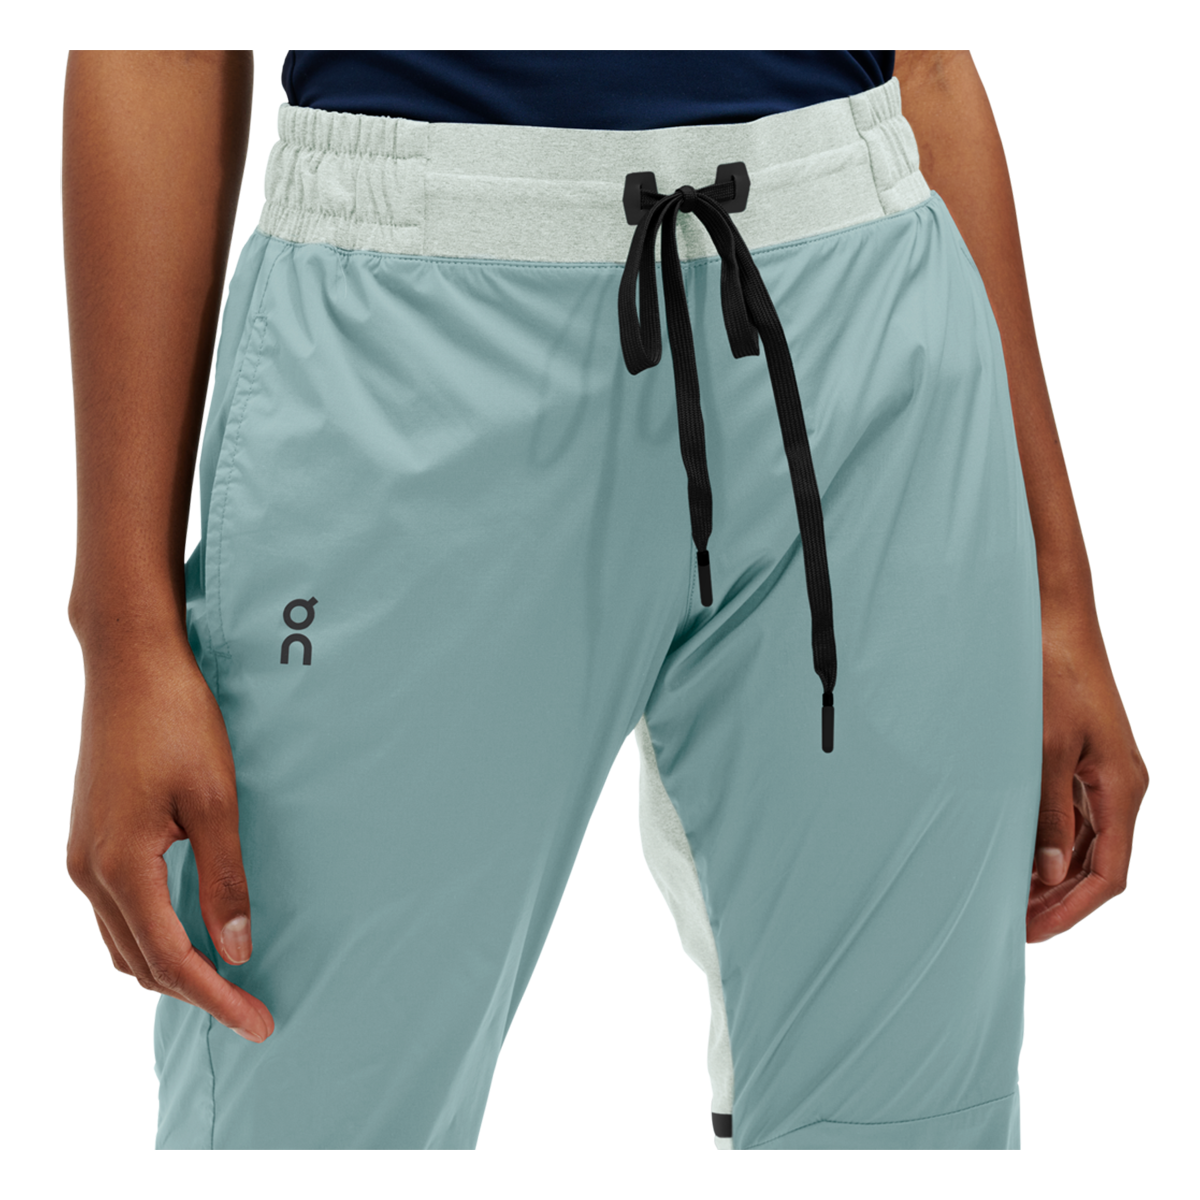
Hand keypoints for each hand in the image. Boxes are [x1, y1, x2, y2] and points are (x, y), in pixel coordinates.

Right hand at [66, 638, 273, 1041]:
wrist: (131, 666)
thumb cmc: (177, 722)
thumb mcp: (215, 801)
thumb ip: (224, 879)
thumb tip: (234, 950)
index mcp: (121, 866)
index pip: (171, 959)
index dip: (217, 996)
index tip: (258, 1020)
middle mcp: (89, 871)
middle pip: (142, 962)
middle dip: (197, 993)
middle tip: (251, 1010)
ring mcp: (83, 856)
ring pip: (124, 941)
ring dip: (172, 969)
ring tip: (225, 983)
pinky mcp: (91, 839)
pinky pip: (118, 910)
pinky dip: (152, 936)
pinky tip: (187, 933)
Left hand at [1026, 607, 1148, 945]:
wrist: (1054, 623)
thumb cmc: (1052, 678)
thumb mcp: (1045, 749)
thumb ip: (1048, 811)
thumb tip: (1051, 872)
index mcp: (1121, 788)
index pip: (1107, 874)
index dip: (1071, 908)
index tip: (1031, 930)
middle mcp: (1118, 785)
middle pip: (1095, 862)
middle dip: (1056, 897)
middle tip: (1011, 921)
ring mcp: (1100, 771)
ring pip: (1082, 840)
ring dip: (1049, 870)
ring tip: (1007, 893)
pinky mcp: (1081, 756)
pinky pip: (1070, 812)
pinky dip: (1046, 837)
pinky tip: (1015, 848)